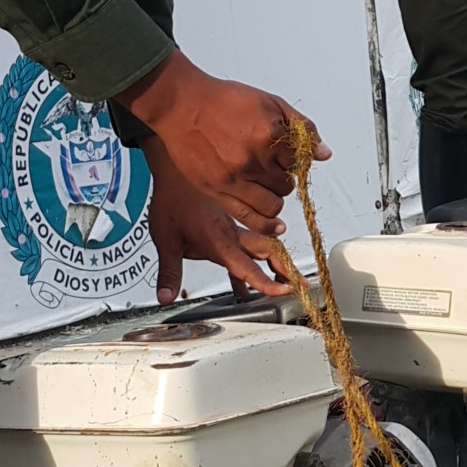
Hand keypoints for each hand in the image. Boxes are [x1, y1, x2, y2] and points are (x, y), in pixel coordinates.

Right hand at [118, 51, 328, 236]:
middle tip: (273, 168)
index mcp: (269, 135)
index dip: (294, 160)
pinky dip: (268, 224)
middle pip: (287, 184)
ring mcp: (235, 178)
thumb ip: (300, 127)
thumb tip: (322, 153)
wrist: (182, 105)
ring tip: (267, 186)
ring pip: (274, 204)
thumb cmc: (223, 100)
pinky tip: (275, 225)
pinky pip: (251, 217)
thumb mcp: (269, 102)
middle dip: (285, 178)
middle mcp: (254, 160)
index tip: (286, 157)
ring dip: (276, 197)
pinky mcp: (218, 191)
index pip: (298, 161)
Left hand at [142, 144, 292, 300]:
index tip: (282, 291)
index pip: (245, 266)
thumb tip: (165, 297)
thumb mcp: (165, 239)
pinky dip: (262, 253)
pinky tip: (262, 264)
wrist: (174, 169)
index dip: (265, 281)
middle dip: (285, 270)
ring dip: (278, 261)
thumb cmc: (171, 199)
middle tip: (301, 284)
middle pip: (267, 252)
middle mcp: (232, 233)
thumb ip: (169, 271)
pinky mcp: (231, 222)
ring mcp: (234, 226)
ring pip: (264, 244)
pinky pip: (252, 240)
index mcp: (218, 240)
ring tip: (291, 277)